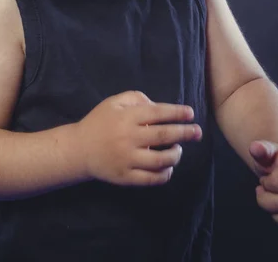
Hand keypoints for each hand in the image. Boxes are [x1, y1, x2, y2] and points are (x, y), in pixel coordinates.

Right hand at [76, 90, 201, 186]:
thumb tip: (157, 106)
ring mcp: (127, 159)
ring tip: (178, 149)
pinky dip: (164, 174)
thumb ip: (136, 98)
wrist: (79, 149)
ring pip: (161, 160)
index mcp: (126, 117)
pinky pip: (151, 179)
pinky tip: (168, 168)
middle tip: (198, 132)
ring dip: (175, 155)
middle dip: (185, 133)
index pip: (158, 113)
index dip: (177, 112)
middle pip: (164, 135)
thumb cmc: (99, 122)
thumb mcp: (113, 102)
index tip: (190, 113)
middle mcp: (129, 138)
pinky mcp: (126, 177)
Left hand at [250, 140, 277, 235]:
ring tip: (274, 201)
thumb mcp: (268, 152)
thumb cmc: (277, 162)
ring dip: (275, 213)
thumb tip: (255, 148)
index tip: (267, 179)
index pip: (276, 184)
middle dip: (266, 199)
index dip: (267, 183)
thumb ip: (262, 150)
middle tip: (266, 191)